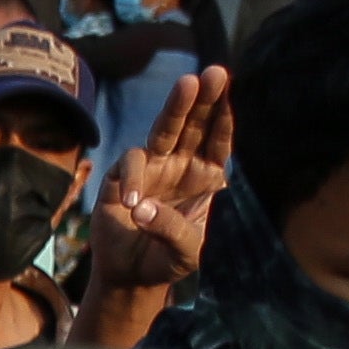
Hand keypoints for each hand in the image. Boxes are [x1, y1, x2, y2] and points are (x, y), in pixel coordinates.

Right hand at [89, 62, 228, 300]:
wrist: (132, 276)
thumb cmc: (166, 260)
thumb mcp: (185, 253)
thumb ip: (173, 230)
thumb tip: (140, 207)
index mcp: (206, 176)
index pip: (218, 141)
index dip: (223, 117)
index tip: (228, 92)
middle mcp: (180, 165)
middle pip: (194, 125)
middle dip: (204, 98)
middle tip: (214, 73)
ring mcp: (151, 169)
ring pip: (164, 130)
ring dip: (176, 107)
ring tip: (188, 83)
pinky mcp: (119, 179)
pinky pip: (129, 165)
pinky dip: (131, 178)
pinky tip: (131, 201)